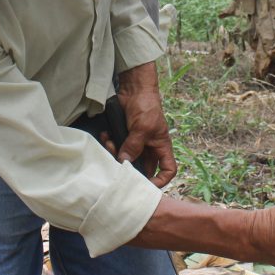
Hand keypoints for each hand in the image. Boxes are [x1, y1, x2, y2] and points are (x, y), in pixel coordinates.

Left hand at [116, 62, 176, 187]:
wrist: (134, 88)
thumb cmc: (146, 106)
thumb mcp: (142, 128)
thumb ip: (134, 146)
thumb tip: (124, 163)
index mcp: (161, 146)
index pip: (167, 169)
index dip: (160, 180)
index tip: (147, 186)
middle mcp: (150, 147)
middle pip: (142, 168)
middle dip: (129, 168)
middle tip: (118, 164)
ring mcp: (136, 142)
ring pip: (126, 159)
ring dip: (116, 154)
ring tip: (110, 144)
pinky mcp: (124, 137)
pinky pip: (117, 148)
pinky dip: (110, 143)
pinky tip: (106, 135)